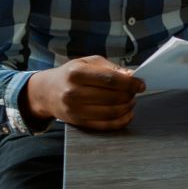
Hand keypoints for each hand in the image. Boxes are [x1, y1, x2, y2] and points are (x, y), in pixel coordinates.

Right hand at [22, 56, 143, 130]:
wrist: (47, 91)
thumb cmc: (71, 74)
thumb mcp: (89, 63)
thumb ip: (111, 68)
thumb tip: (131, 76)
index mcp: (77, 74)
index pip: (110, 80)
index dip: (130, 83)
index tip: (141, 84)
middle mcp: (73, 93)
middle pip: (112, 97)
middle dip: (130, 95)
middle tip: (135, 92)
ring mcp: (74, 110)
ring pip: (110, 113)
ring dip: (127, 108)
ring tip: (131, 101)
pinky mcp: (77, 123)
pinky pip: (104, 126)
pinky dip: (120, 121)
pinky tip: (127, 114)